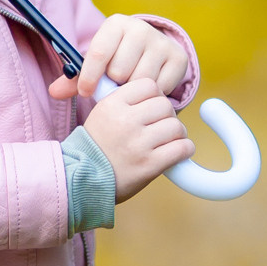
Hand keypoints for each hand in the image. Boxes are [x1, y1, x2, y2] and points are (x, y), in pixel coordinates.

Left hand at [49, 13, 189, 105]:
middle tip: (116, 82)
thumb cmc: (117, 59)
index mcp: (115, 24)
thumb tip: (54, 91)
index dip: (90, 77)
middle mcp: (140, 28)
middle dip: (114, 83)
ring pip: (139, 81)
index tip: (86, 92)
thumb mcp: (96, 65)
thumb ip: (74, 79)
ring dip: (132, 90)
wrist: (151, 53)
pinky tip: (147, 87)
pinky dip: (150, 94)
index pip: (99, 53)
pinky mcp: (178, 57)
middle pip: (119, 71)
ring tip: (130, 84)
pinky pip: (159, 88)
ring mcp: (161, 42)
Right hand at [81, 70, 194, 202]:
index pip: (149, 85)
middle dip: (167, 116)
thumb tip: (155, 94)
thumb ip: (125, 102)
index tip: (151, 109)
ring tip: (168, 142)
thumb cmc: (96, 148)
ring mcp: (138, 143)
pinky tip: (176, 153)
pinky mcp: (149, 164)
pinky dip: (184, 150)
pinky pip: (182, 148)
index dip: (155, 96)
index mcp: (112, 104)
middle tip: (161, 128)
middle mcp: (125, 121)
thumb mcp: (101, 115)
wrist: (82, 181)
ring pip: (176, 126)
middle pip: (165, 105)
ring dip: (177, 134)